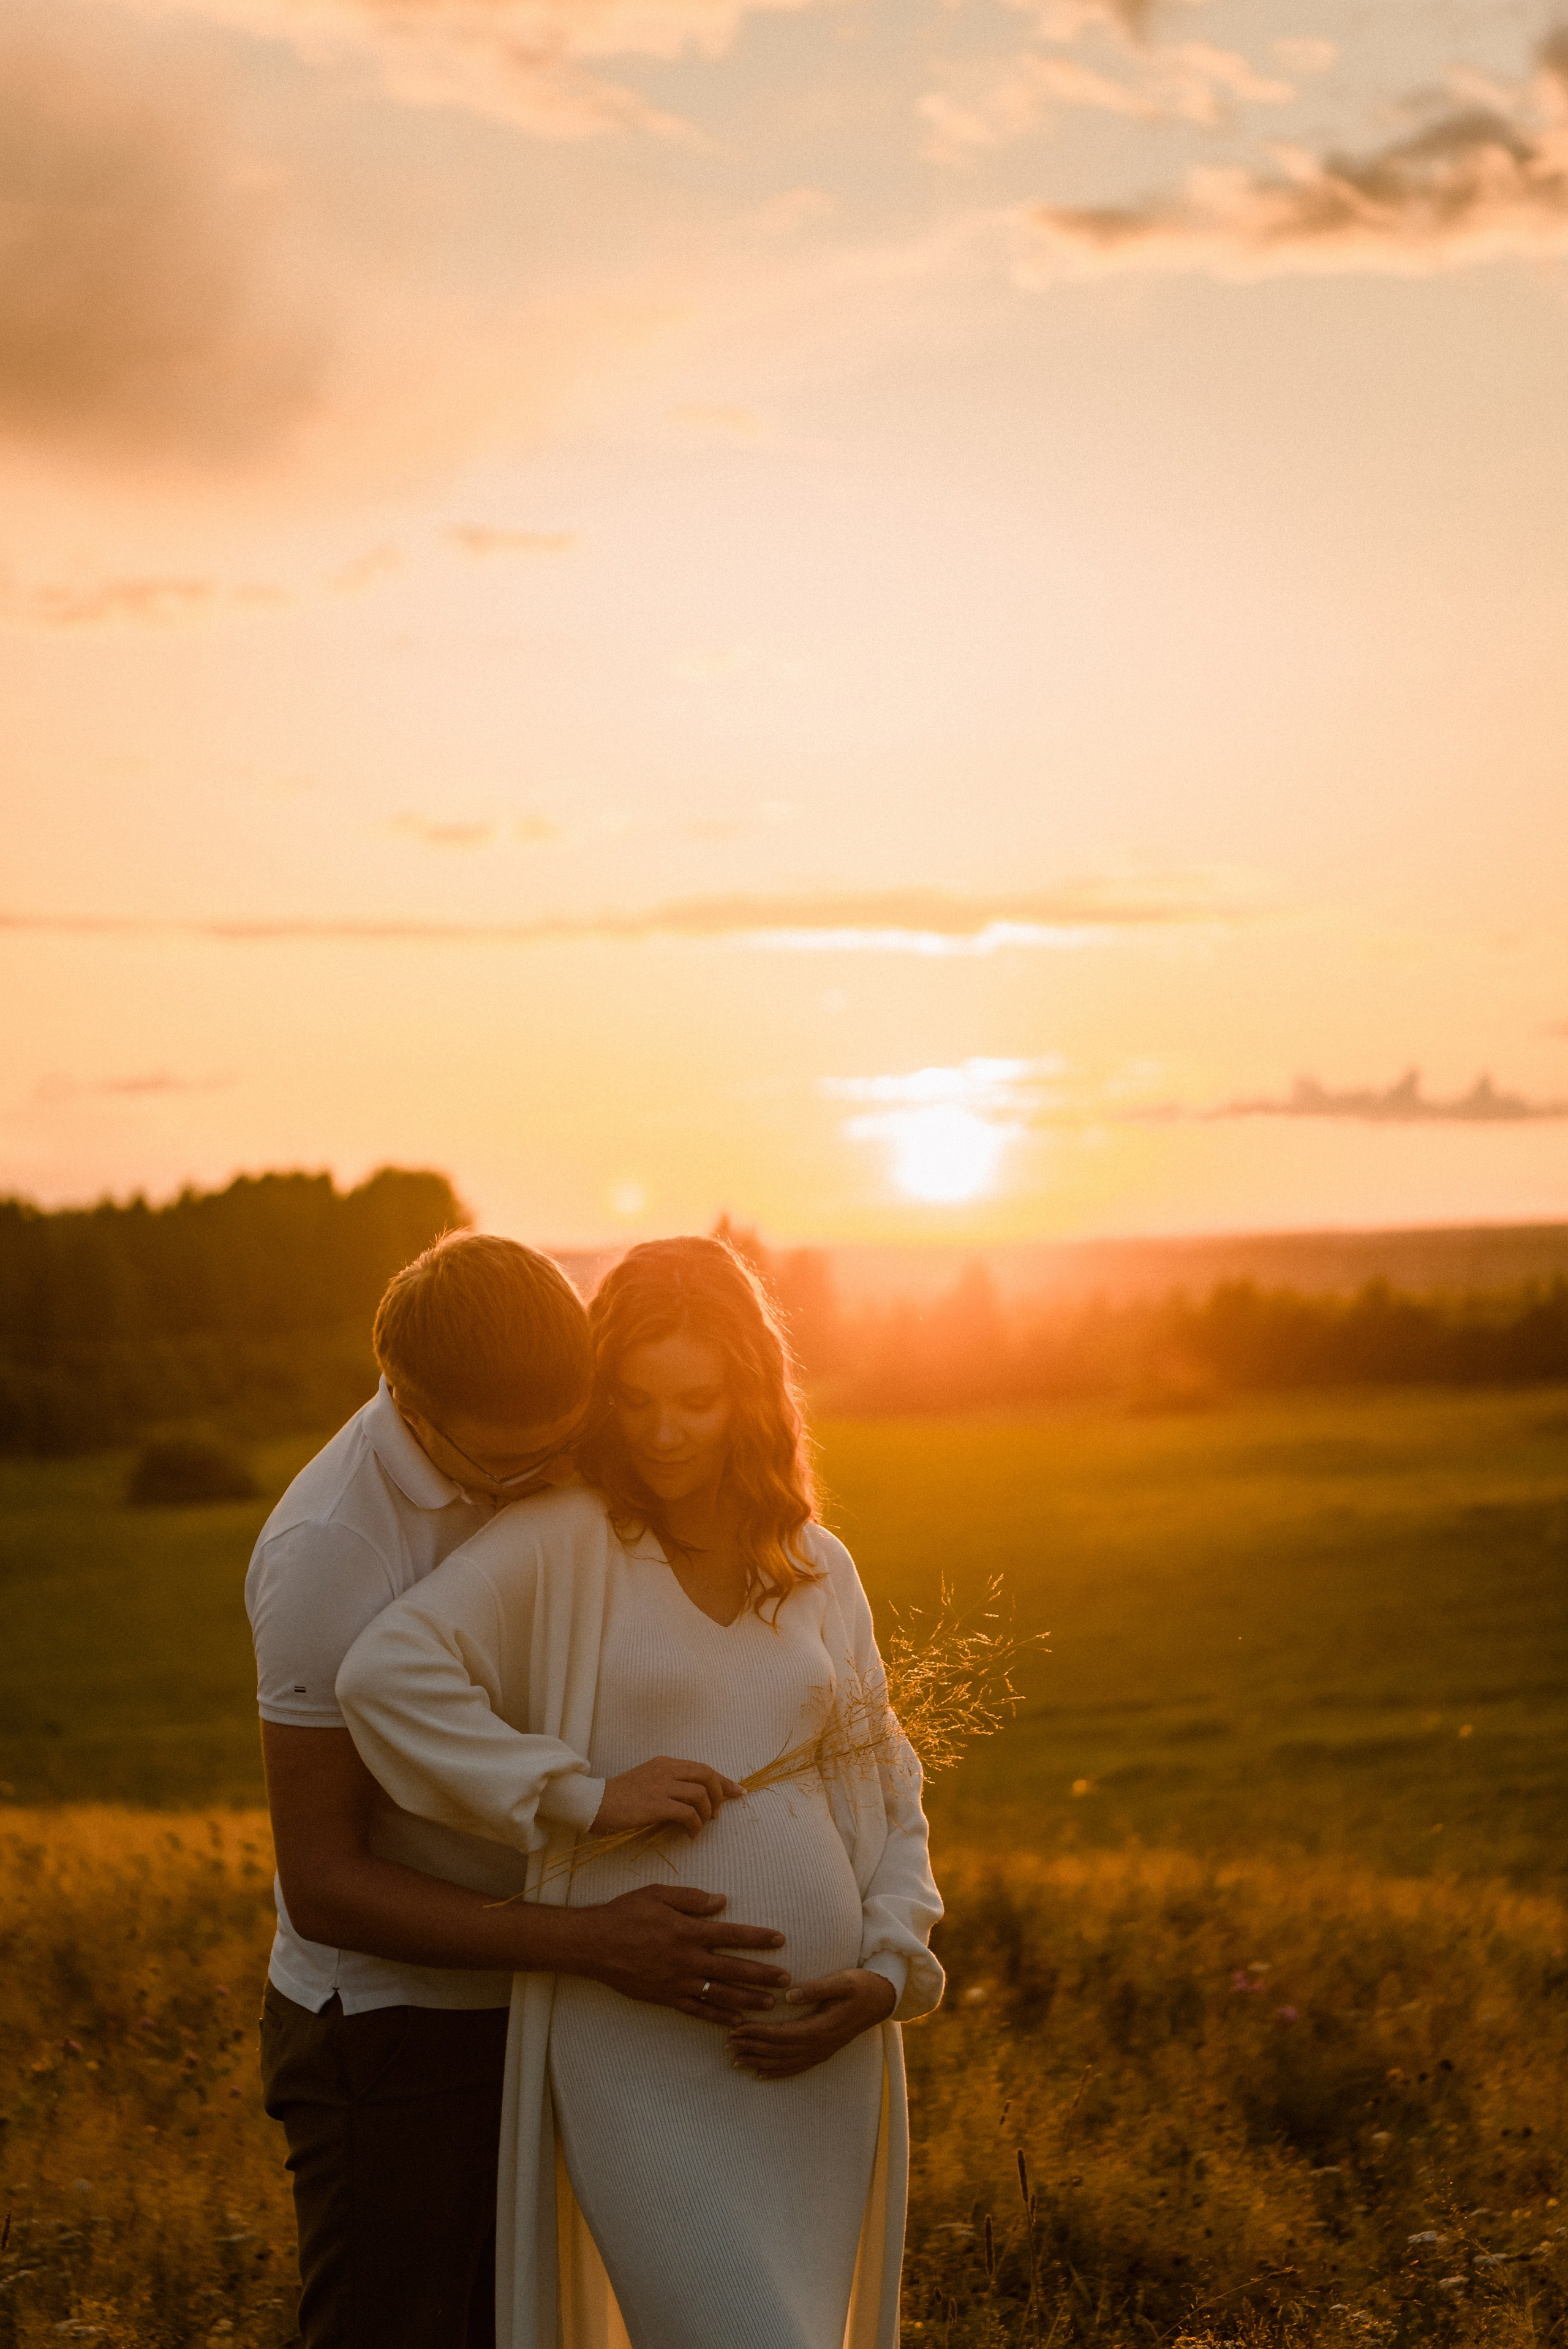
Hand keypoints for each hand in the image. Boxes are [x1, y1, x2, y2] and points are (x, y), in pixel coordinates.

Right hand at [575, 1884, 791, 2024]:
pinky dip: (718, 2017)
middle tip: (787, 1979)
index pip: (732, 1934)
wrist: (593, 1944)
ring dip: (748, 1999)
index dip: (758, 1938)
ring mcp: (677, 1982)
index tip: (780, 1940)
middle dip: (763, 1975)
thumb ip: (691, 1899)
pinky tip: (735, 2021)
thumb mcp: (657, 1894)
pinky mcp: (666, 1998)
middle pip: (733, 1969)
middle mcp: (687, 1959)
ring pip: (720, 1994)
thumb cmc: (625, 1913)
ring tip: (771, 2004)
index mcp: (687, 1931)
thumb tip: (722, 1901)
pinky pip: (697, 2010)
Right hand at [591, 1756, 743, 1839]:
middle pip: (707, 1776)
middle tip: (718, 1814)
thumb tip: (693, 1801)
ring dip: (706, 1813)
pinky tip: (690, 1834)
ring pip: (700, 1794)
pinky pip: (688, 1814)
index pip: (703, 1768)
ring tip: (700, 1826)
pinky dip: (694, 1825)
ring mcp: (661, 1786)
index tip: (738, 1792)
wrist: (594, 1803)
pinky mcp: (656, 1805)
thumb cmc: (619, 1797)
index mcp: (665, 1763)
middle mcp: (666, 1770)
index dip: (723, 1781)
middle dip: (719, 1795)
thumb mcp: (647, 1781)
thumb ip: (669, 1785)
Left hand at [726, 1966, 895, 2078]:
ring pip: (785, 2062)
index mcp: (822, 2028)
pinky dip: (777, 2072)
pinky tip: (761, 2074)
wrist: (881, 1999)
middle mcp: (820, 2045)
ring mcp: (822, 2052)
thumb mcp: (841, 1981)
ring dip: (759, 2062)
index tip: (736, 2029)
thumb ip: (815, 1988)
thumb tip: (788, 1993)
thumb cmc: (860, 1985)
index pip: (781, 2035)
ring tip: (736, 2060)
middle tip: (727, 2045)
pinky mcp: (823, 2052)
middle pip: (779, 2052)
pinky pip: (796, 2067)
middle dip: (752, 2049)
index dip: (758, 2034)